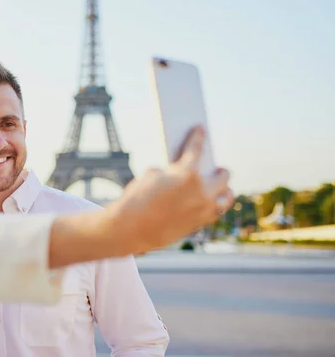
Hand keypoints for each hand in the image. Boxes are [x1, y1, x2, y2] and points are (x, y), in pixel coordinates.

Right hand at [106, 126, 232, 254]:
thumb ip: (171, 173)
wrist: (131, 229)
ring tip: (222, 188)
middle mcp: (201, 191)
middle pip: (222, 176)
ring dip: (225, 190)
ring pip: (226, 198)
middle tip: (217, 167)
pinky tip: (212, 203)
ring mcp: (203, 209)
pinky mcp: (199, 224)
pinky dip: (215, 206)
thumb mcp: (151, 176)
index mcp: (187, 173)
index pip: (196, 148)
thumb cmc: (136, 199)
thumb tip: (181, 177)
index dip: (198, 136)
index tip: (201, 129)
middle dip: (220, 170)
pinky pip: (215, 213)